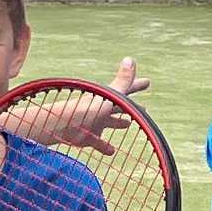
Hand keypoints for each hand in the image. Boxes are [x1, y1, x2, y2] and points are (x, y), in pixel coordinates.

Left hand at [0, 60, 148, 150]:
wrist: (63, 126)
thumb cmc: (87, 109)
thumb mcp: (109, 95)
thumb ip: (122, 81)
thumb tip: (130, 59)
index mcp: (106, 97)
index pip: (125, 89)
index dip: (136, 85)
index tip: (147, 82)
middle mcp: (100, 109)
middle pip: (119, 106)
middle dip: (131, 106)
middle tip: (144, 106)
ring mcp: (93, 123)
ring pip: (109, 122)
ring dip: (118, 123)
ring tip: (128, 124)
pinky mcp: (86, 138)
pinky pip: (98, 143)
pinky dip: (105, 146)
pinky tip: (112, 151)